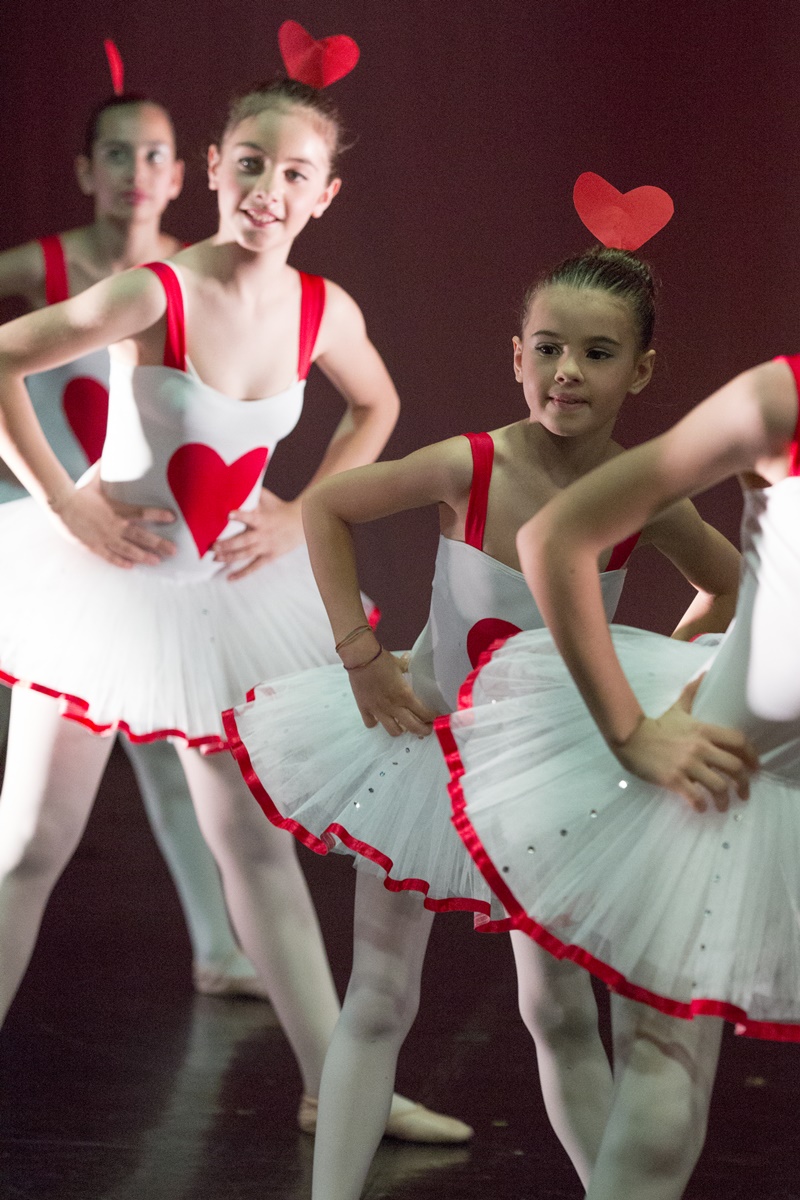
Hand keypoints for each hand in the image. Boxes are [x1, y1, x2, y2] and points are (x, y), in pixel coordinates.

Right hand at [50, 473, 175, 568]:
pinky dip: (121, 562)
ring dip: (144, 556)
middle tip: (173, 551)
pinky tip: (131, 566)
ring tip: (157, 561)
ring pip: (129, 550)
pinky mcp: (93, 546)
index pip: (142, 512)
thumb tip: (107, 455)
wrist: (60, 504)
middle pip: (141, 536)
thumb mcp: (94, 480)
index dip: (158, 514)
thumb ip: (104, 470)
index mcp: (117, 509)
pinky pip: (110, 556)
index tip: (173, 517)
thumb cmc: (77, 491)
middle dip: (159, 544)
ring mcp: (105, 537)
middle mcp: (114, 525)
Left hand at [213, 488, 304, 581]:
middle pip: (244, 541)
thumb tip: (237, 476)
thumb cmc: (280, 508)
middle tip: (212, 545)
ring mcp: (266, 547)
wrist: (301, 523)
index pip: (251, 517)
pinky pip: (254, 567)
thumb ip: (252, 490)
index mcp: (263, 519)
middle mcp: (263, 534)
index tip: (229, 513)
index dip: (240, 515)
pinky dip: (242, 574)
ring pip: (246, 554)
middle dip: (227, 544)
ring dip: (230, 557)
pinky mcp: (269, 557)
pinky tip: (229, 578)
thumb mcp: (267, 498)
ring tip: (215, 558)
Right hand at [347, 647, 439, 735]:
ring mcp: (378, 711)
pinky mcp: (365, 709)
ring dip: (401, 729)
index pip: (424, 713)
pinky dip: (376, 722)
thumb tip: (411, 661)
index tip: (435, 716)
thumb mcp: (401, 664)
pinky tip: (380, 717)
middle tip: (426, 727)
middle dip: (423, 730)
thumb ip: (408, 667)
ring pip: (394, 731)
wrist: (361, 658)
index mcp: (405, 695)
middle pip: (413, 727)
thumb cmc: (383, 660)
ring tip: (404, 724)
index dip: (432, 717)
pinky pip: (371, 723)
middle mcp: (394, 707)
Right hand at [615, 676, 758, 812]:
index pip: (738, 741)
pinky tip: (701, 808)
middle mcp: (699, 748)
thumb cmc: (657, 726)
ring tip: (722, 805)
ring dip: (724, 799)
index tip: (755, 767)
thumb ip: (692, 693)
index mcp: (704, 731)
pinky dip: (701, 806)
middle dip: (744, 783)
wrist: (631, 739)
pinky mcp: (674, 779)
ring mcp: (687, 765)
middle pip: (734, 767)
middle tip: (743, 792)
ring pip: (718, 786)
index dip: (752, 755)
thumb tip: (705, 674)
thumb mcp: (678, 709)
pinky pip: (695, 797)